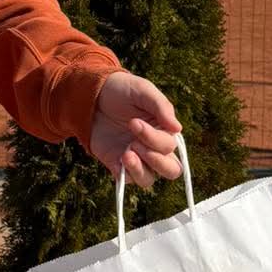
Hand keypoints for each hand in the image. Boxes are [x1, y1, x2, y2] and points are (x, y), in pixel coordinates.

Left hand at [90, 71, 181, 188]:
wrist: (92, 94)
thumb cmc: (122, 90)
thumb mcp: (143, 91)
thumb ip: (161, 107)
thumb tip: (178, 128)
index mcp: (164, 131)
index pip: (170, 146)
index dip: (153, 138)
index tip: (134, 122)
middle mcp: (153, 148)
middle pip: (171, 170)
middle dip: (156, 161)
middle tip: (134, 144)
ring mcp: (136, 158)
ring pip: (148, 179)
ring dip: (139, 170)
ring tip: (125, 154)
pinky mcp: (116, 164)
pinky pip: (126, 180)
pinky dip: (124, 175)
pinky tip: (118, 160)